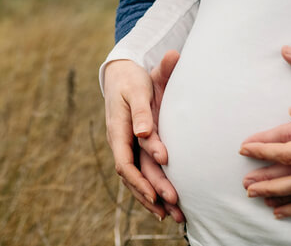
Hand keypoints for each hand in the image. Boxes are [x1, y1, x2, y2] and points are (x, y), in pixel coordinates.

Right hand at [103, 52, 182, 220]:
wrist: (121, 73)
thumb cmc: (131, 79)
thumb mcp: (137, 90)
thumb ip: (140, 110)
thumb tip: (144, 133)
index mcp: (117, 130)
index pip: (124, 163)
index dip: (139, 180)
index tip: (155, 193)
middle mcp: (120, 142)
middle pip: (133, 176)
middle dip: (151, 194)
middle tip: (172, 208)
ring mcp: (126, 146)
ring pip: (136, 178)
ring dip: (152, 198)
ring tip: (172, 216)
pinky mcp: (134, 147)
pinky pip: (141, 172)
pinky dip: (151, 188)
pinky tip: (165, 204)